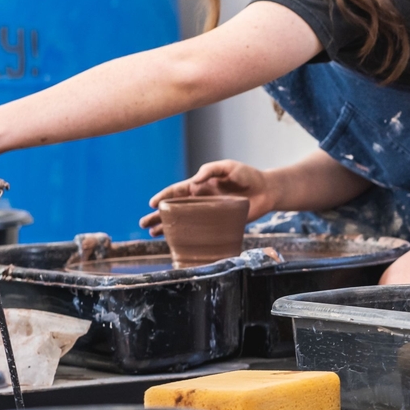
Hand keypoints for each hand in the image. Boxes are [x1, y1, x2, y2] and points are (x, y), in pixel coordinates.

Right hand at [141, 160, 273, 235]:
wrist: (267, 190)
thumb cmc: (247, 176)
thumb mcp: (228, 167)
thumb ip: (210, 170)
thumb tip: (194, 181)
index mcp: (200, 185)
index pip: (177, 191)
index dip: (163, 196)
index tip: (152, 203)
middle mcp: (201, 200)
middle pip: (174, 208)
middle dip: (157, 215)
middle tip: (143, 223)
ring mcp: (208, 213)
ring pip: (182, 221)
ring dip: (166, 227)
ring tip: (151, 233)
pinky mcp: (218, 224)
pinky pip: (199, 232)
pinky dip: (187, 237)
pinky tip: (176, 243)